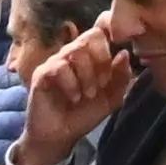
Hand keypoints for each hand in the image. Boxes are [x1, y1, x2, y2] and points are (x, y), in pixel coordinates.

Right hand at [13, 18, 135, 164]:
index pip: (100, 27)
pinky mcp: (42, 74)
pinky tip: (74, 98)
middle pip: (92, 36)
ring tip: (87, 95)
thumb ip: (121, 77)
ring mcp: (56, 62)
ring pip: (77, 51)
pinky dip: (72, 84)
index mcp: (90, 55)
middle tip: (101, 84)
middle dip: (102, 60)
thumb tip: (123, 54)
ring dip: (87, 75)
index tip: (119, 44)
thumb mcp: (111, 98)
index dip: (110, 27)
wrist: (60, 137)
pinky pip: (60, 67)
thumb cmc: (83, 115)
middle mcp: (72, 53)